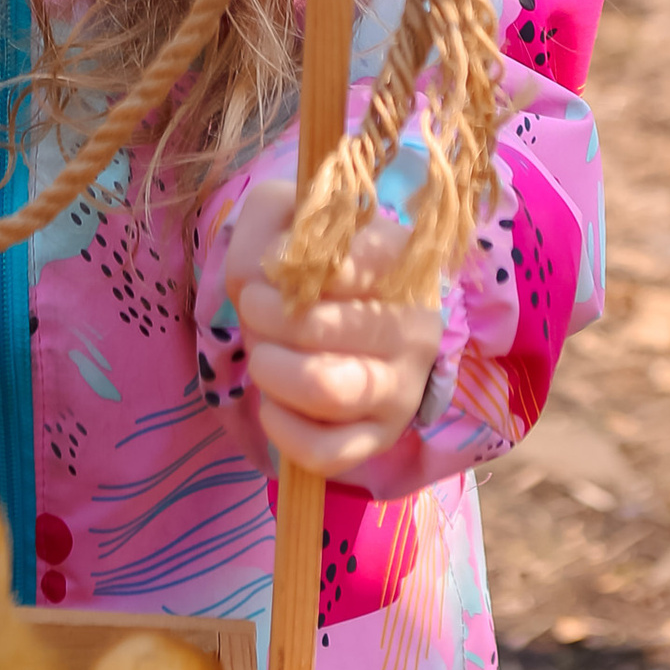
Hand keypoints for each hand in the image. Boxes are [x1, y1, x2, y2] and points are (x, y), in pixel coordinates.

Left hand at [223, 176, 442, 477]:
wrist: (346, 316)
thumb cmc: (313, 263)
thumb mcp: (288, 218)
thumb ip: (271, 225)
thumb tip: (276, 269)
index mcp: (402, 264)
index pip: (344, 263)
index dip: (289, 265)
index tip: (273, 265)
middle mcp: (416, 329)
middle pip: (319, 327)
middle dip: (263, 318)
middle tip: (253, 307)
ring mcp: (403, 389)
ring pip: (324, 389)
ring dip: (270, 369)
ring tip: (262, 355)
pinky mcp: (380, 438)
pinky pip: (323, 451)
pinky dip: (280, 427)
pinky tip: (272, 403)